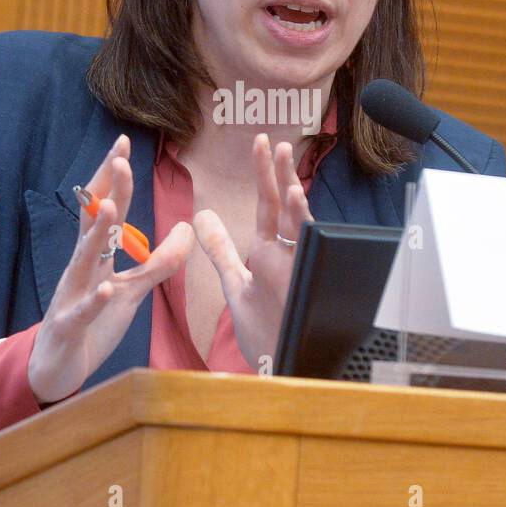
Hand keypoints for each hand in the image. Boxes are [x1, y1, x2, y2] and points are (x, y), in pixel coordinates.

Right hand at [27, 133, 193, 403]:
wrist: (57, 366)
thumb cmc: (92, 321)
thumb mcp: (132, 289)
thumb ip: (159, 262)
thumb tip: (187, 230)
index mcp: (96, 256)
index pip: (105, 209)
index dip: (114, 178)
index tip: (124, 144)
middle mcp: (81, 268)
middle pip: (94, 222)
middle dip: (107, 189)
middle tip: (120, 157)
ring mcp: (72, 295)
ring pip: (84, 259)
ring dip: (97, 233)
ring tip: (110, 207)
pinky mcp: (70, 325)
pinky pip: (84, 310)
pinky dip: (95, 299)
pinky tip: (108, 288)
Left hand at [193, 133, 311, 370]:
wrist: (279, 367)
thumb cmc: (264, 330)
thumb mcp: (235, 284)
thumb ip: (220, 250)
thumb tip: (202, 216)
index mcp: (267, 253)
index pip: (266, 206)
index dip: (263, 175)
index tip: (260, 144)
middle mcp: (284, 255)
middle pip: (280, 205)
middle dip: (275, 171)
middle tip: (271, 139)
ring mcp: (294, 266)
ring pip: (294, 219)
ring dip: (288, 186)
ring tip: (282, 155)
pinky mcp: (302, 279)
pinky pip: (303, 243)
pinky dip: (299, 218)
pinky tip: (295, 194)